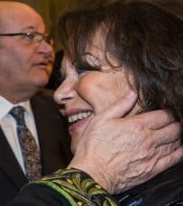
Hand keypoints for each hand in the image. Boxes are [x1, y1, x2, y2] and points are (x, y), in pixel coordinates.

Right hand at [68, 91, 182, 193]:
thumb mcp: (101, 119)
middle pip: (174, 129)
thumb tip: (132, 93)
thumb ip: (119, 105)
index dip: (167, 111)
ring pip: (175, 143)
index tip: (165, 110)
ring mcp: (152, 156)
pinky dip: (179, 152)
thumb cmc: (94, 146)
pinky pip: (173, 160)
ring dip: (178, 136)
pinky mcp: (152, 170)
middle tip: (172, 120)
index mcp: (137, 126)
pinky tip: (179, 148)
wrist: (93, 174)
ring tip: (175, 131)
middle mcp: (148, 140)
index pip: (163, 115)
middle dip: (175, 122)